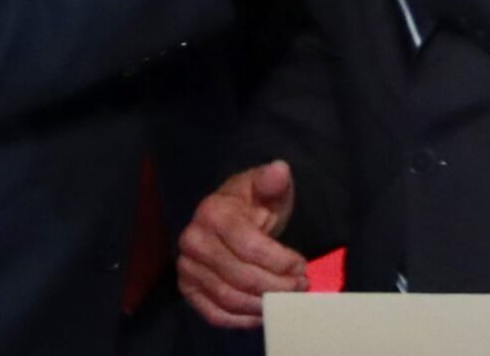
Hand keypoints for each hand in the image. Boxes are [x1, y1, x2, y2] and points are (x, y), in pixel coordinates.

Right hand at [177, 160, 307, 328]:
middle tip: (300, 287)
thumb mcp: (266, 188)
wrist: (229, 217)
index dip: (280, 261)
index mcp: (212, 211)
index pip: (249, 246)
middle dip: (276, 286)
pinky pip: (214, 313)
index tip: (302, 266)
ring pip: (229, 298)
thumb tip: (280, 170)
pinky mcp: (188, 289)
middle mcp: (192, 240)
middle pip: (240, 276)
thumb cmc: (253, 203)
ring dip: (263, 304)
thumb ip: (272, 181)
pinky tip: (263, 313)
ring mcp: (187, 267)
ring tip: (286, 299)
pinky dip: (241, 319)